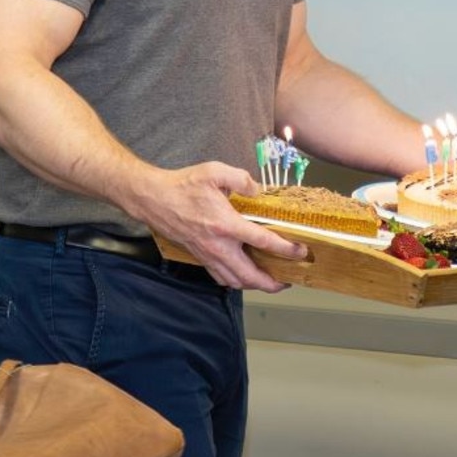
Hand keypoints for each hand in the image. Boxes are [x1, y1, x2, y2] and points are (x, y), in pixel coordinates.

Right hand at [137, 161, 306, 292]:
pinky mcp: (199, 257)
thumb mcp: (215, 171)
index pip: (263, 241)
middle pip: (251, 275)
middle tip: (288, 281)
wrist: (155, 199)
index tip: (301, 252)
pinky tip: (242, 275)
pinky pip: (220, 277)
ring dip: (254, 285)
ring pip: (235, 281)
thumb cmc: (184, 185)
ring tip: (268, 282)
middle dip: (272, 283)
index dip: (286, 249)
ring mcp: (208, 254)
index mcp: (226, 224)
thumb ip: (241, 179)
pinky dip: (235, 281)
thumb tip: (258, 190)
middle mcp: (218, 245)